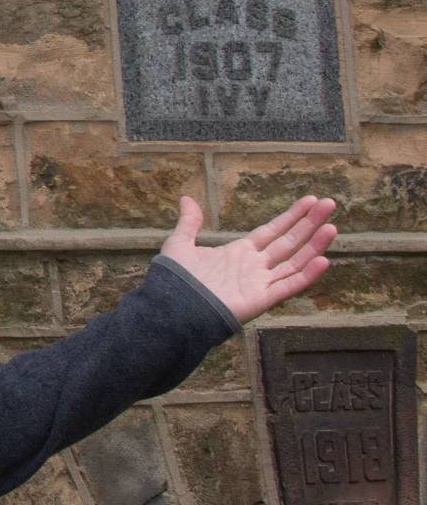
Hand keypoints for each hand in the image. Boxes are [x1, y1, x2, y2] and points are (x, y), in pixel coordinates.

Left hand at [161, 194, 336, 325]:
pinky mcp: (263, 299)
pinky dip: (307, 274)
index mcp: (239, 253)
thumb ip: (189, 222)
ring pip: (295, 261)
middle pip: (289, 242)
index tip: (310, 201)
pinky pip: (290, 285)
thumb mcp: (180, 243)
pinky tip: (324, 259)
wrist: (173, 307)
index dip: (291, 216)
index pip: (272, 231)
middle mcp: (254, 266)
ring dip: (314, 245)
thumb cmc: (176, 279)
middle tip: (330, 204)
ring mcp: (260, 282)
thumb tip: (186, 198)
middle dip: (309, 223)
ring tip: (332, 227)